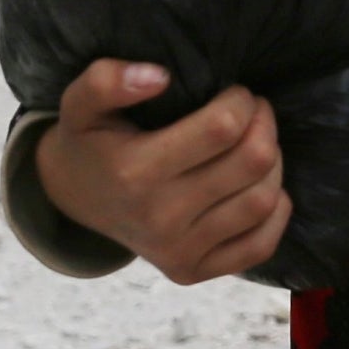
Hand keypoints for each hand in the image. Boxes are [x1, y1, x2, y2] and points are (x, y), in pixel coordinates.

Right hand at [35, 60, 289, 285]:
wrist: (73, 199)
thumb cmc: (88, 141)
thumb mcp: (79, 102)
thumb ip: (106, 81)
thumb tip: (160, 76)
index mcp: (135, 172)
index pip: (221, 128)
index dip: (241, 101)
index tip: (235, 91)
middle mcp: (160, 218)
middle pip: (251, 163)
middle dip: (264, 125)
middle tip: (254, 110)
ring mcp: (179, 252)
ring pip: (262, 201)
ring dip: (273, 162)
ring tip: (256, 142)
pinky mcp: (192, 271)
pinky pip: (260, 246)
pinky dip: (275, 211)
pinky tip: (260, 184)